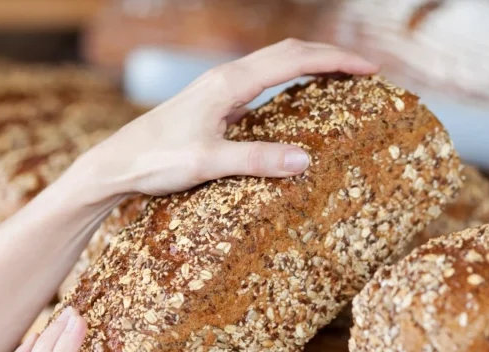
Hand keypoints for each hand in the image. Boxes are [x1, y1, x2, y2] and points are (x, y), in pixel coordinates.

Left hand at [64, 38, 377, 200]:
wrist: (117, 163)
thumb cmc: (156, 160)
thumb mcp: (208, 163)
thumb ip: (257, 159)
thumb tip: (307, 160)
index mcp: (229, 82)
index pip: (295, 59)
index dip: (336, 60)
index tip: (371, 68)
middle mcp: (226, 77)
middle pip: (289, 51)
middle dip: (331, 56)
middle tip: (367, 70)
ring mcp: (220, 88)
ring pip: (275, 62)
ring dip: (311, 63)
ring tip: (342, 77)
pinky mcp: (215, 102)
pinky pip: (263, 80)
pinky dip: (290, 80)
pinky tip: (298, 98)